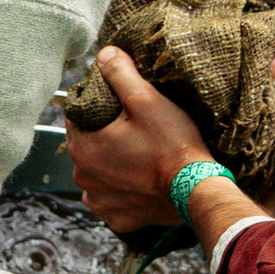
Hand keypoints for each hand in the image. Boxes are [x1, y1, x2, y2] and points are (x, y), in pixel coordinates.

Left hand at [64, 47, 212, 234]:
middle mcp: (83, 177)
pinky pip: (113, 198)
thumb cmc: (172, 144)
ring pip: (98, 172)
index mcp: (83, 148)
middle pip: (87, 144)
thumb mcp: (146, 100)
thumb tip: (103, 54)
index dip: (97, 105)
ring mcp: (100, 202)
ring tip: (140, 154)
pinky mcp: (118, 219)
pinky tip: (141, 180)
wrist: (197, 190)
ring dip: (112, 164)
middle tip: (135, 127)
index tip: (120, 104)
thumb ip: (120, 74)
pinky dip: (123, 189)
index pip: (77, 116)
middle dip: (104, 134)